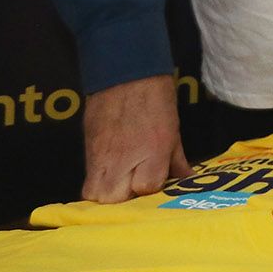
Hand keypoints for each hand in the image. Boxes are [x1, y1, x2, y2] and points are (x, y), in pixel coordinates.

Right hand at [81, 74, 187, 202]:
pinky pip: (87, 179)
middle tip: (136, 189)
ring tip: (121, 187)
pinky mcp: (87, 149)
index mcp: (152, 152)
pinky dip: (97, 183)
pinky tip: (110, 176)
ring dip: (108, 195)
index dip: (152, 190)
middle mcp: (123, 159)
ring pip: (95, 194)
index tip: (157, 184)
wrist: (124, 71)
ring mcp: (101, 156)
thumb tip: (185, 179)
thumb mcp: (173, 130)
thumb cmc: (154, 97)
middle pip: (115, 200)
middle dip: (125, 200)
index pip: (146, 189)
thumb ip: (176, 160)